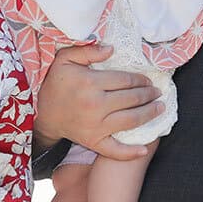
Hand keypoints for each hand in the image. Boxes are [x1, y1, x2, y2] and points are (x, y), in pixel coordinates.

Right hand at [33, 44, 161, 160]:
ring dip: (149, 114)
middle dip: (149, 95)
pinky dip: (130, 153)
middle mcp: (96, 105)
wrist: (42, 114)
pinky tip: (144, 149)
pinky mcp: (93, 142)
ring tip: (160, 108)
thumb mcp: (65, 59)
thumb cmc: (56, 84)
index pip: (125, 80)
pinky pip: (114, 150)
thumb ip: (87, 50)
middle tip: (158, 92)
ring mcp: (96, 126)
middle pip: (132, 99)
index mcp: (90, 83)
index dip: (141, 80)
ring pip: (131, 120)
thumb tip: (111, 48)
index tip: (148, 80)